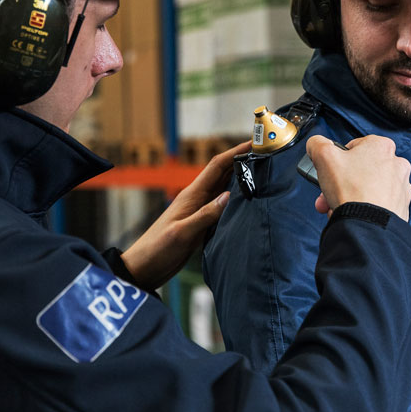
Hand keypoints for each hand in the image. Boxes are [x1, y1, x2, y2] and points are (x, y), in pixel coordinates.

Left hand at [121, 140, 249, 290]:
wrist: (144, 268)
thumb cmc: (158, 249)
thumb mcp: (182, 233)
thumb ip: (205, 215)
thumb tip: (229, 196)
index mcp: (192, 195)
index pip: (216, 166)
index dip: (235, 152)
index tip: (254, 143)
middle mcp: (197, 198)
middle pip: (223, 174)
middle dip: (243, 161)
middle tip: (266, 156)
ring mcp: (200, 210)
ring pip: (224, 189)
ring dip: (241, 179)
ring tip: (264, 174)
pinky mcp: (202, 223)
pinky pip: (223, 206)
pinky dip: (237, 200)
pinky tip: (249, 202)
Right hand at [309, 134, 410, 220]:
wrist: (368, 225)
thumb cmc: (352, 190)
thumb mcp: (324, 156)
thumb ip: (318, 144)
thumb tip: (316, 144)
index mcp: (381, 146)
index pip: (355, 146)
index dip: (338, 159)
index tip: (330, 169)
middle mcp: (396, 165)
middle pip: (361, 170)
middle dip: (340, 182)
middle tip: (328, 191)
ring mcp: (400, 187)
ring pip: (368, 188)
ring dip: (350, 197)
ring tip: (337, 206)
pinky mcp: (400, 207)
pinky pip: (377, 205)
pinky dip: (364, 209)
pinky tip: (352, 215)